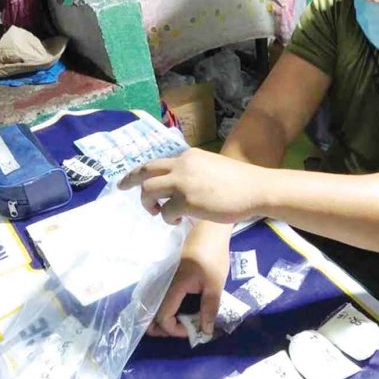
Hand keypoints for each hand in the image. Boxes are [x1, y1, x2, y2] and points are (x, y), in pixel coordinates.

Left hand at [119, 148, 264, 224]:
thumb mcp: (212, 168)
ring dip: (150, 204)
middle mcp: (182, 166)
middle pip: (145, 172)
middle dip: (130, 181)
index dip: (140, 171)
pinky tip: (178, 220)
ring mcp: (183, 182)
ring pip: (149, 191)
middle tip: (122, 189)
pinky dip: (168, 217)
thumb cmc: (240, 182)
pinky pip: (166, 211)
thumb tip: (181, 187)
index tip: (127, 180)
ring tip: (160, 212)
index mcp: (189, 157)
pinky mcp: (187, 200)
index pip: (157, 163)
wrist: (256, 189)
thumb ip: (194, 173)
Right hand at [147, 221, 230, 336]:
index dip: (175, 330)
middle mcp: (162, 284)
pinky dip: (165, 307)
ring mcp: (162, 278)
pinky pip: (159, 296)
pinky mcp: (166, 274)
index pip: (163, 318)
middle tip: (181, 332)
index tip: (192, 331)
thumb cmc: (213, 255)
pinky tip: (181, 308)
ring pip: (153, 305)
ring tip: (182, 323)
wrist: (209, 230)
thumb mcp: (215, 285)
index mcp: (173, 287)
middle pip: (151, 313)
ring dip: (163, 318)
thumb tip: (205, 332)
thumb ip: (209, 309)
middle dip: (162, 328)